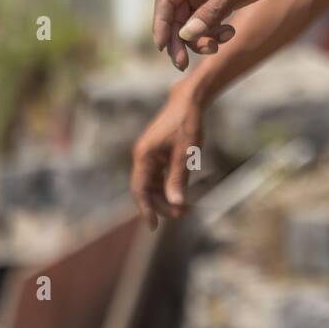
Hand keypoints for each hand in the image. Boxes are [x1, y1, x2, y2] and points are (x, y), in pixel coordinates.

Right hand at [130, 83, 204, 229]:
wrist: (189, 101)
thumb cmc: (187, 124)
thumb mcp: (186, 152)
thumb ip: (178, 178)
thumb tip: (175, 202)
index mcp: (143, 156)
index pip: (140, 189)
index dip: (146, 209)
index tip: (154, 225)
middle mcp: (142, 157)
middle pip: (146, 189)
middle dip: (162, 205)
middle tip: (182, 215)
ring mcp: (149, 155)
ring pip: (153, 184)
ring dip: (166, 197)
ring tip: (185, 209)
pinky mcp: (157, 154)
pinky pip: (159, 176)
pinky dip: (168, 186)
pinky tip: (181, 194)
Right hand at [152, 0, 279, 69]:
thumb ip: (211, 12)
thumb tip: (187, 35)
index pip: (166, 1)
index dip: (161, 26)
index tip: (162, 48)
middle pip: (175, 18)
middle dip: (180, 42)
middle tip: (182, 65)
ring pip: (190, 24)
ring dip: (200, 39)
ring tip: (218, 45)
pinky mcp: (212, 2)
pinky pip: (205, 23)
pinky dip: (213, 33)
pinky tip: (229, 33)